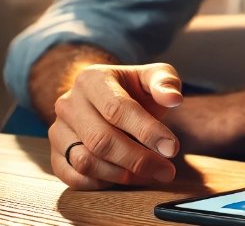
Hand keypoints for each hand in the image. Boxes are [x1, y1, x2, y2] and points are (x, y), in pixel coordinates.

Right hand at [49, 63, 182, 189]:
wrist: (109, 98)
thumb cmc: (135, 88)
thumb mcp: (153, 76)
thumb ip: (165, 82)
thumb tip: (174, 98)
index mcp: (92, 79)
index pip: (117, 109)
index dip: (147, 131)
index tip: (172, 148)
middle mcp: (68, 104)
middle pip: (100, 140)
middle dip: (137, 159)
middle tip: (166, 171)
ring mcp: (58, 130)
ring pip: (84, 161)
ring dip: (121, 174)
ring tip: (150, 175)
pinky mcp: (55, 154)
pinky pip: (72, 176)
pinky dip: (99, 184)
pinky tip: (126, 179)